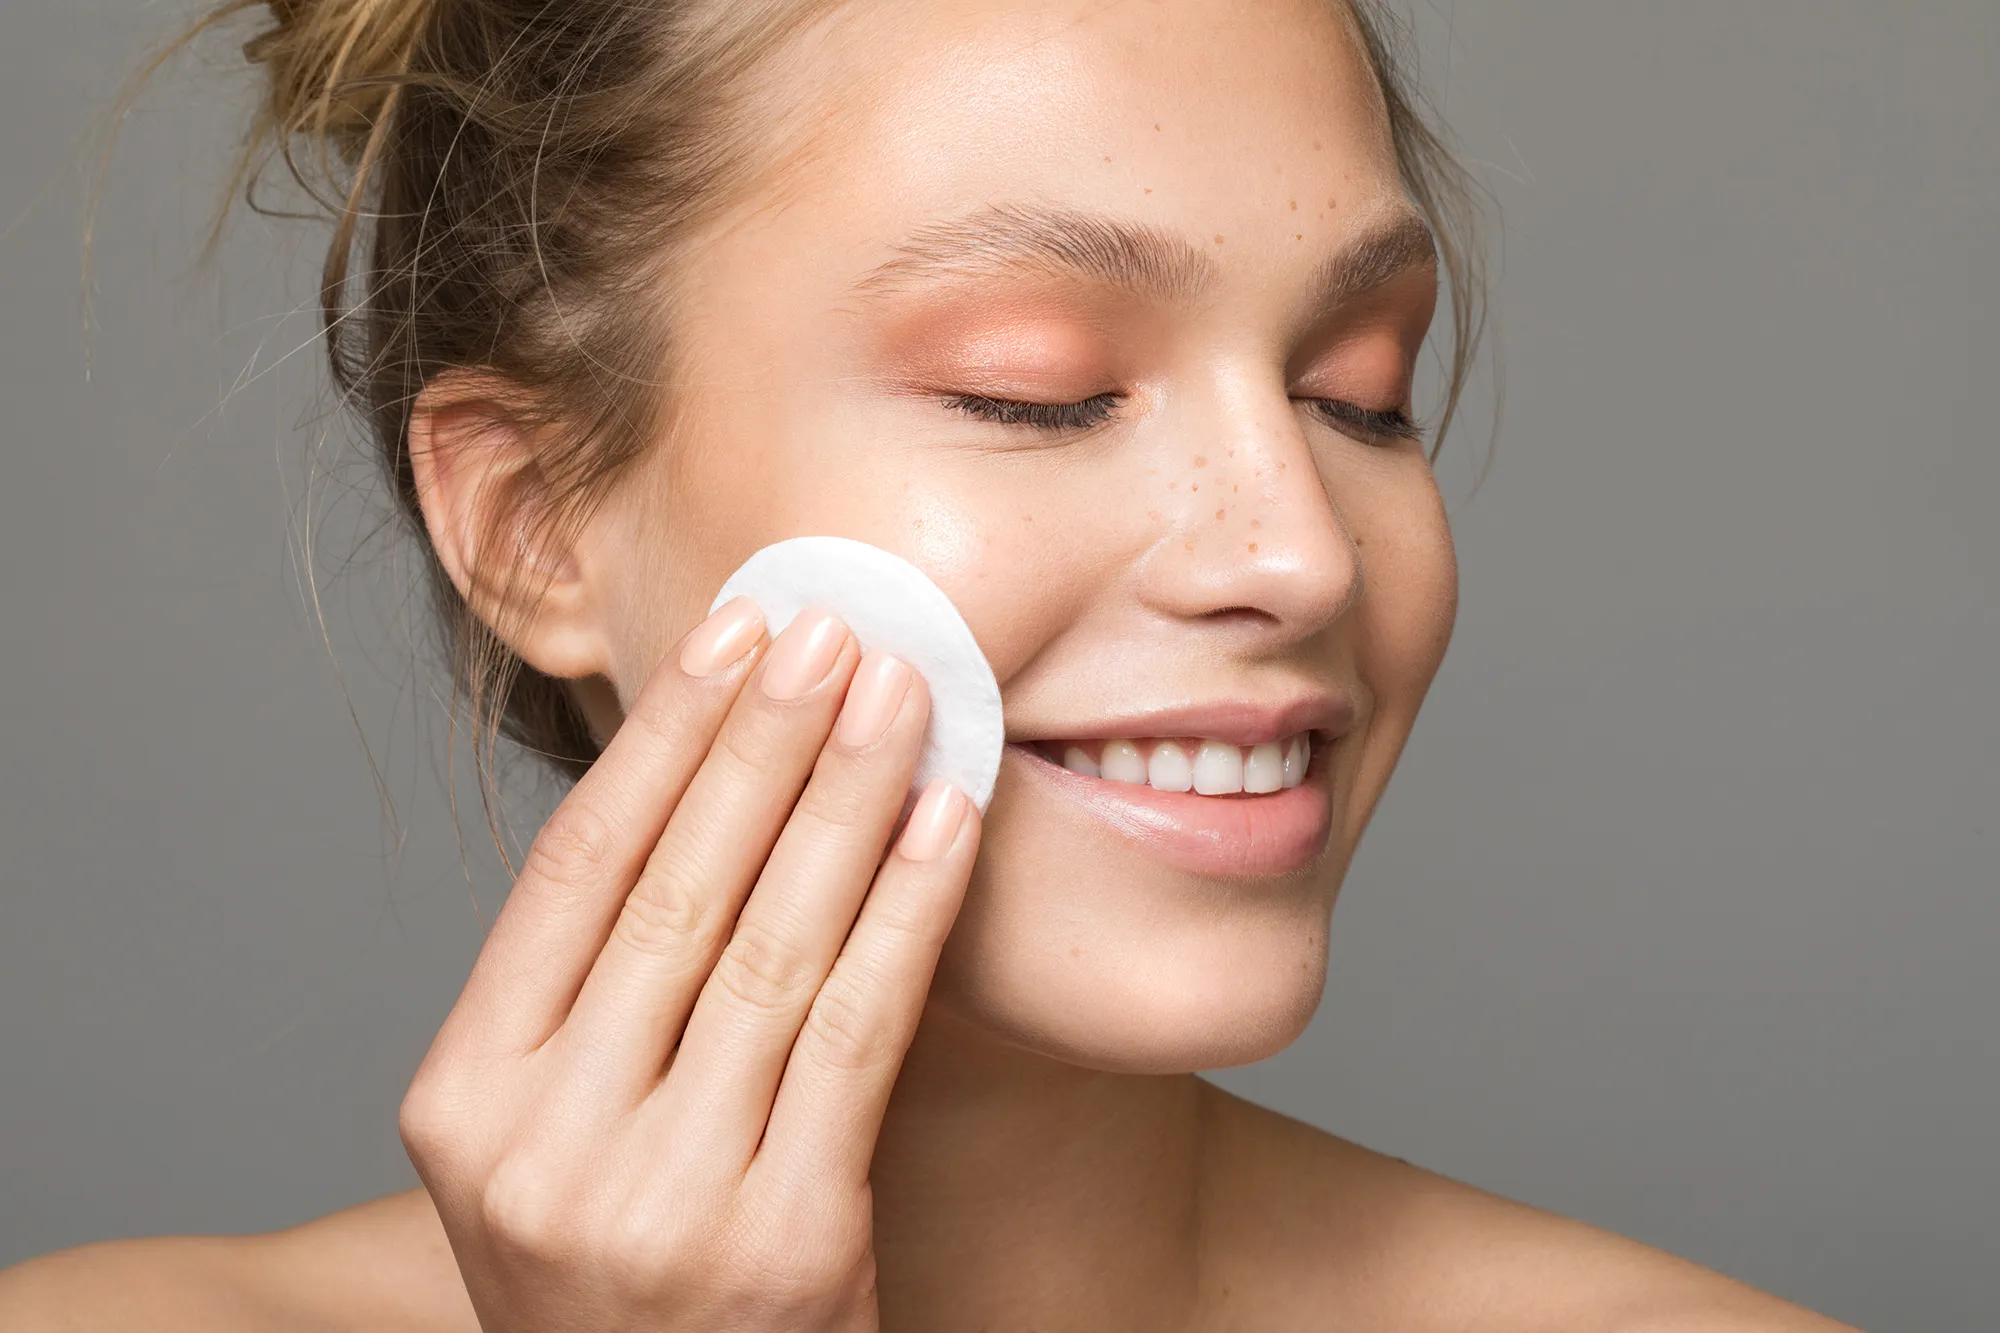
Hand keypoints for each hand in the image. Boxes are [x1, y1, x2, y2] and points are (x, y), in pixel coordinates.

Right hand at [397, 599, 978, 1330]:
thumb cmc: (624, 1269)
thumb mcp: (554, 1143)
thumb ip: (593, 998)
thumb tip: (710, 779)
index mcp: (466, 1102)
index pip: (573, 871)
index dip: (662, 737)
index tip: (735, 630)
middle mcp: (542, 1146)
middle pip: (677, 887)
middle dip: (768, 739)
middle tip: (835, 625)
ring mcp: (660, 1199)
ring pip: (774, 943)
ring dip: (849, 799)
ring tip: (903, 694)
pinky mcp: (785, 1241)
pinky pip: (860, 1031)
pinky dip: (908, 912)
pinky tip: (946, 821)